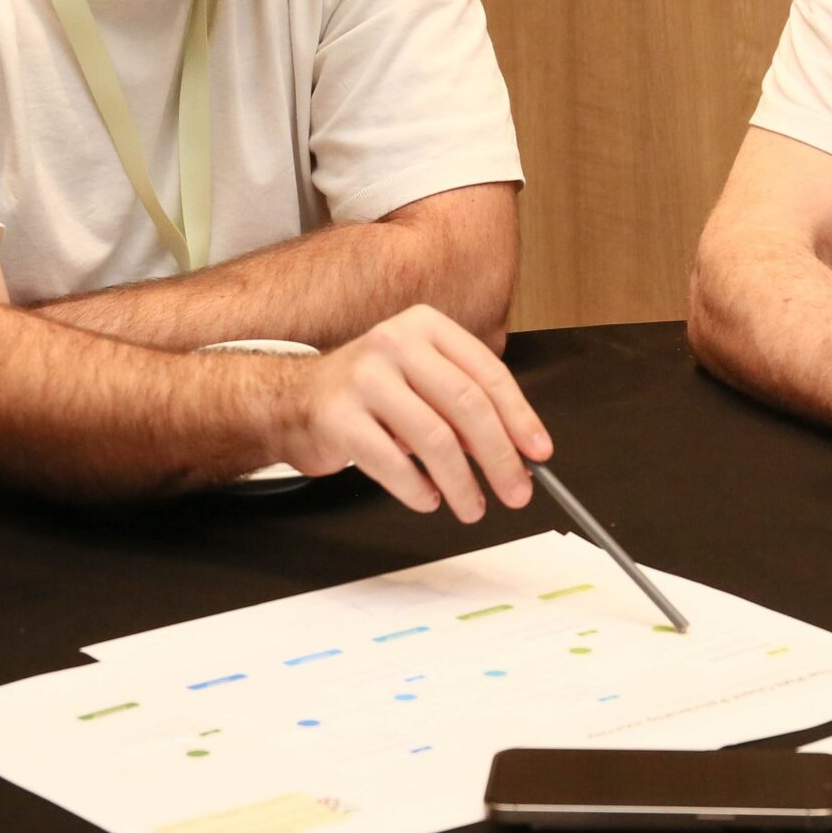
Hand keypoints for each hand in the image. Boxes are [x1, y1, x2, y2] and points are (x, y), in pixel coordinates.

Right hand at [275, 304, 552, 521]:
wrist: (293, 399)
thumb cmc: (368, 394)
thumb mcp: (421, 381)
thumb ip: (465, 406)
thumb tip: (518, 451)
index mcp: (425, 327)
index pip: (487, 374)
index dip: (520, 418)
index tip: (538, 453)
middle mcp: (395, 343)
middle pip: (467, 405)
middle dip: (499, 457)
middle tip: (515, 491)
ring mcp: (364, 377)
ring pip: (435, 438)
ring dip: (462, 483)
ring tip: (471, 506)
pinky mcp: (338, 415)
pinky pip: (392, 462)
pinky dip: (418, 489)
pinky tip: (428, 498)